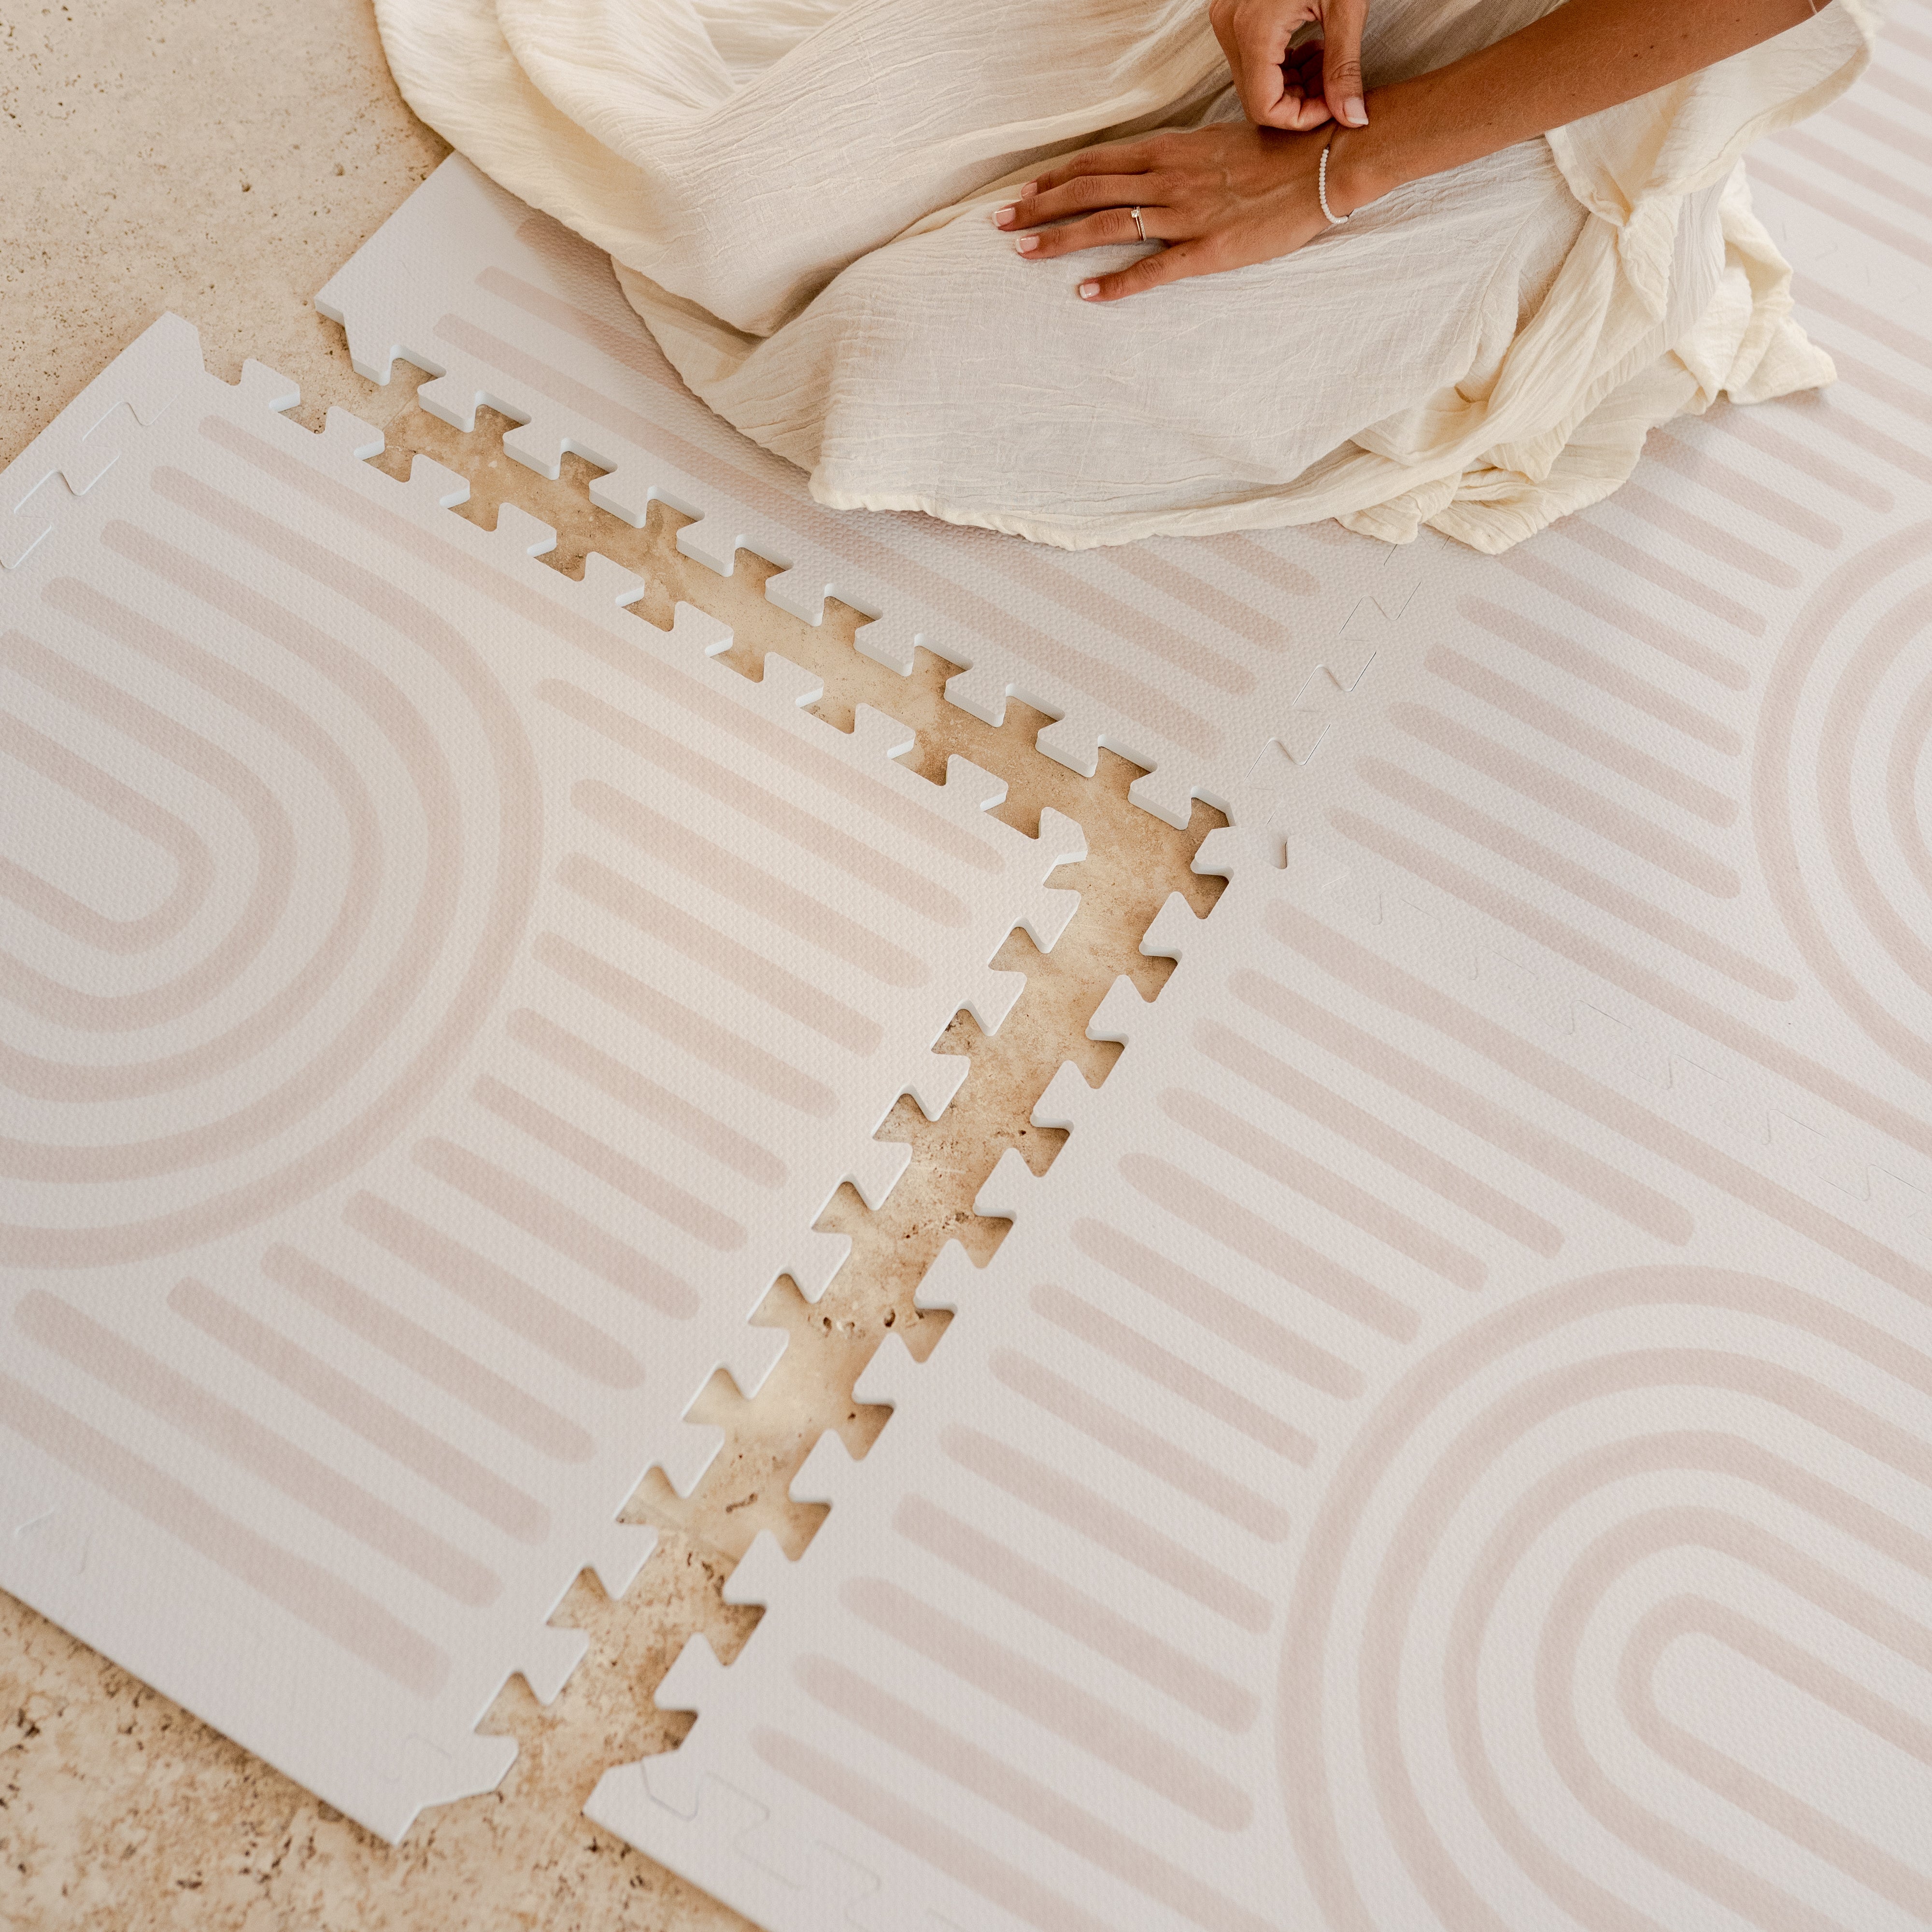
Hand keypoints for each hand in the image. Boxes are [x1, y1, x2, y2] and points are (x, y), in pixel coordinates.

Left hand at [994, 121, 1358, 302]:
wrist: (1327, 164)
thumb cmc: (1277, 156)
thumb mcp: (1218, 146)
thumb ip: (1180, 160)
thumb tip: (1152, 172)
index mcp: (1171, 151)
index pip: (1098, 161)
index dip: (1055, 175)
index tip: (1023, 188)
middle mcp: (1170, 178)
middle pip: (1088, 189)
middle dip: (1039, 204)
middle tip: (998, 221)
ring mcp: (1187, 214)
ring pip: (1107, 223)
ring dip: (1059, 238)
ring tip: (1020, 250)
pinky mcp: (1209, 250)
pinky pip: (1153, 270)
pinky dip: (1116, 282)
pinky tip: (1084, 293)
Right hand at [1208, 0, 1368, 131]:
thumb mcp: (1345, 8)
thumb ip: (1345, 67)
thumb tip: (1352, 118)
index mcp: (1253, 30)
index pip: (1264, 108)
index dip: (1300, 119)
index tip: (1332, 106)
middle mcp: (1230, 28)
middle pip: (1257, 98)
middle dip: (1298, 103)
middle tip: (1334, 88)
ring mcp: (1228, 19)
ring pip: (1254, 81)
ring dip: (1292, 86)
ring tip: (1326, 66)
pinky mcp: (1233, 13)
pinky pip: (1251, 58)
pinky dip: (1282, 66)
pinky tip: (1309, 50)